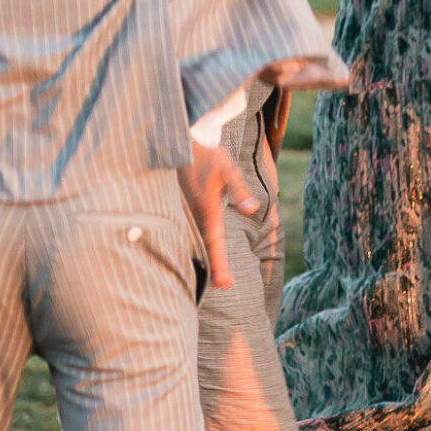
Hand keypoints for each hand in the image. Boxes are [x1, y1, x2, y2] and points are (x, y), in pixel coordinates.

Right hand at [176, 138, 258, 292]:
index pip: (214, 242)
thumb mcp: (228, 169)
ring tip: (215, 278)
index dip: (219, 264)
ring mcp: (183, 214)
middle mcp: (192, 215)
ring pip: (193, 242)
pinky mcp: (179, 211)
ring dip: (204, 258)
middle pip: (202, 247)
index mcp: (205, 208)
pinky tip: (199, 255)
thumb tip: (251, 208)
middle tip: (223, 287)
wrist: (181, 144)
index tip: (225, 284)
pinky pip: (186, 233)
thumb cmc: (208, 158)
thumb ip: (239, 190)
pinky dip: (194, 246)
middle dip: (213, 267)